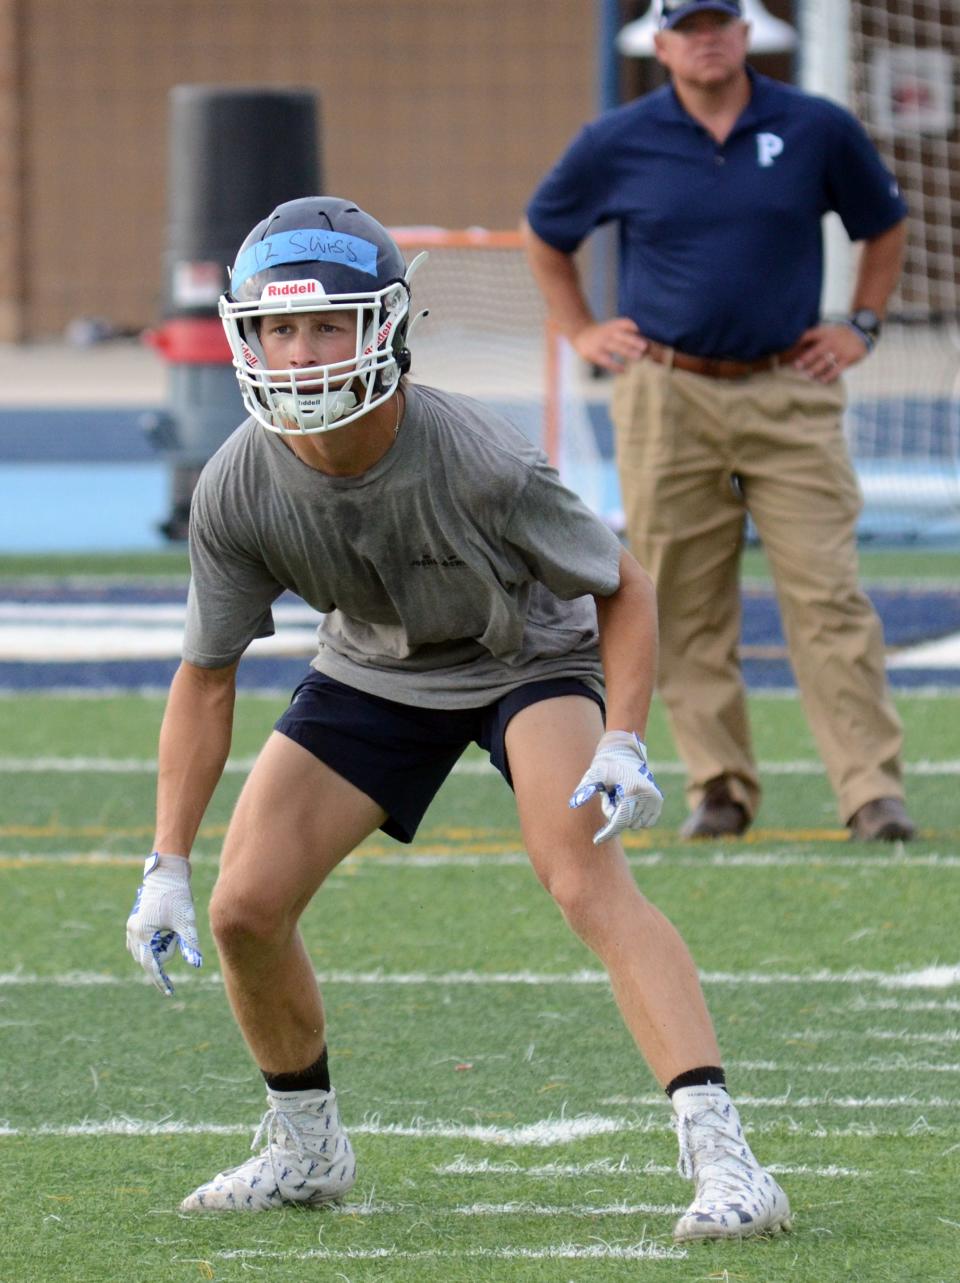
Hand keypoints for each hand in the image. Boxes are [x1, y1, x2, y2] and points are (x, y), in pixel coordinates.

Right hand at [126, 853, 202, 995]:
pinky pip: (140, 943)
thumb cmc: (178, 896)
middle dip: (163, 958)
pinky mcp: (135, 921)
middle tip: (178, 942)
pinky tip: (164, 937)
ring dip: (157, 951)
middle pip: (147, 958)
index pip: (151, 965)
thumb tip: (196, 964)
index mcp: (142, 933)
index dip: (161, 979)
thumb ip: (190, 944)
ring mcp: (131, 926)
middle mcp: (133, 931)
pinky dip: (151, 945)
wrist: (167, 873)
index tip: (169, 992)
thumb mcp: (186, 921)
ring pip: (143, 951)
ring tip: (173, 934)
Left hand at [569, 731, 662, 843]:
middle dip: (615, 815)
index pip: (619, 820)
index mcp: (632, 790)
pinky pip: (645, 822)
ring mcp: (655, 799)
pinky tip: (629, 800)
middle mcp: (647, 796)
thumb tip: (573, 803)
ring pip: (635, 824)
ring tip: (620, 797)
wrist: (625, 753)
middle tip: (610, 796)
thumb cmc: (606, 764)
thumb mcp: (594, 774)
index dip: (607, 832)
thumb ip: (585, 789)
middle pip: (625, 823)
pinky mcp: (659, 802)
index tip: (596, 841)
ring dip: (625, 816)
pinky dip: (635, 816)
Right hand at [571, 318, 647, 372]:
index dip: (636, 328)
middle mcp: (608, 332)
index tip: (648, 333)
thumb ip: (631, 336)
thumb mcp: (616, 329)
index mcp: (615, 325)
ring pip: (615, 347)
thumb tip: (652, 348)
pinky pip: (606, 361)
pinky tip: (624, 371)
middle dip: (633, 340)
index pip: (627, 324)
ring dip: (627, 351)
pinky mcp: (594, 354)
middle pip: (622, 335)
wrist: (581, 334)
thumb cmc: (606, 334)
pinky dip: (615, 366)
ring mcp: (601, 343)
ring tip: (639, 357)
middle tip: (645, 346)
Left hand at [791, 323, 870, 382]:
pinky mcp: (848, 358)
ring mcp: (840, 350)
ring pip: (825, 361)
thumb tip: (794, 346)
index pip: (808, 336)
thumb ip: (813, 337)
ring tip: (807, 375)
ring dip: (815, 369)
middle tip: (796, 366)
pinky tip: (822, 380)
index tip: (788, 351)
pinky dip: (828, 376)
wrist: (862, 331)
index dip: (798, 343)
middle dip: (805, 359)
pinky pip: (837, 369)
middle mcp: (831, 341)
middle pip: (816, 351)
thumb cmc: (839, 334)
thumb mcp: (827, 330)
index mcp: (824, 333)